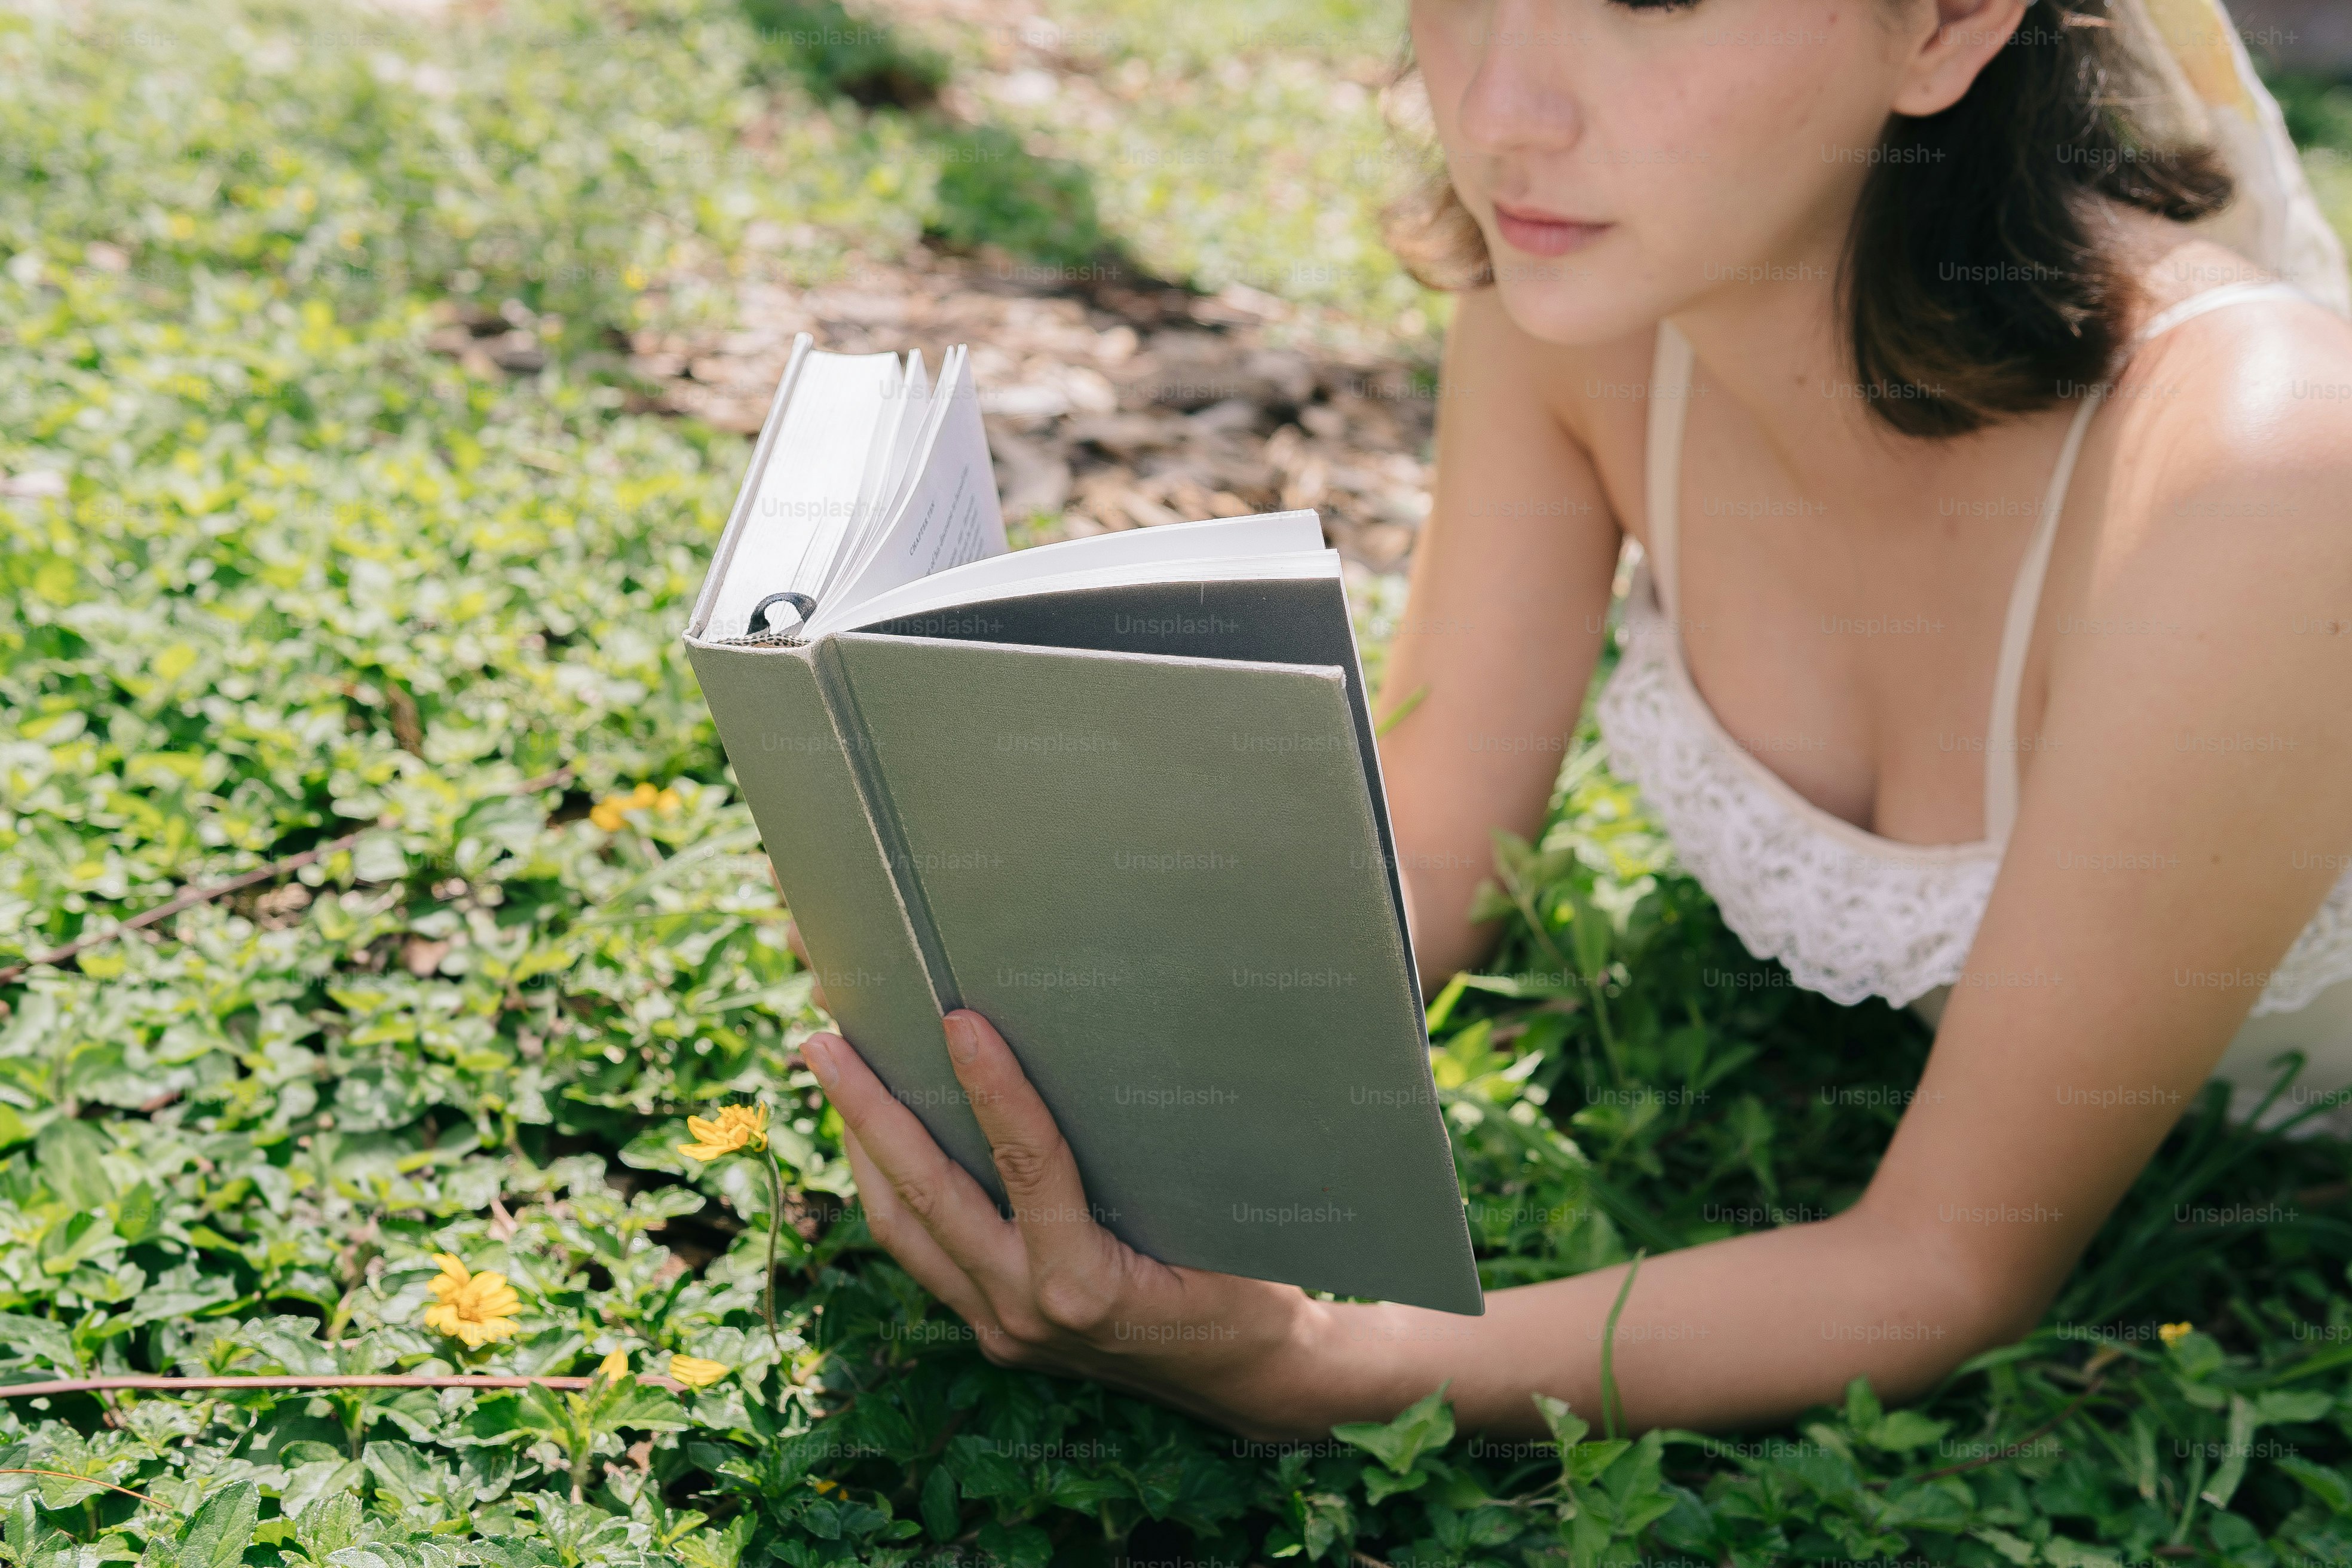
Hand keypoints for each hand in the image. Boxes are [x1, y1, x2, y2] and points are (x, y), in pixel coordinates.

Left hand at [798, 1006, 1327, 1439]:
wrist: (1254, 1383)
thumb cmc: (1250, 1285)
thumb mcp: (1212, 1220)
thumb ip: (1146, 1162)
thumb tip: (1096, 1062)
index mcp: (1087, 1285)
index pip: (1027, 1165)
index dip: (993, 1087)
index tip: (959, 1019)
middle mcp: (1027, 1311)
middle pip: (926, 1196)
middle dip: (869, 1112)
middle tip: (822, 1042)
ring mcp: (1003, 1328)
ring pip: (904, 1232)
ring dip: (863, 1152)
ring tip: (833, 1077)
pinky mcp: (997, 1333)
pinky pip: (925, 1256)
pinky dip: (894, 1194)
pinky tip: (878, 1145)